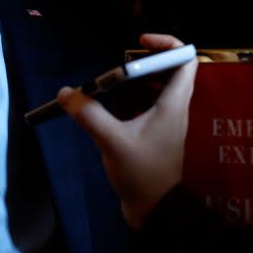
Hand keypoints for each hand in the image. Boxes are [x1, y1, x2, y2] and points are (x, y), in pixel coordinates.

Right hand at [57, 34, 197, 227]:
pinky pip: (147, 104)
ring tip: (111, 81)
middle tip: (119, 62)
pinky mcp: (155, 133)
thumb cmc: (141, 172)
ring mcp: (166, 122)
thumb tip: (66, 93)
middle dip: (144, 61)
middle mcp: (174, 108)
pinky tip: (110, 103)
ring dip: (136, 79)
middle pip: (170, 70)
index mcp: (173, 104)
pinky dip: (131, 97)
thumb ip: (89, 114)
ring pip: (157, 87)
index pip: (186, 60)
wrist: (154, 209)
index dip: (167, 44)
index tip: (139, 43)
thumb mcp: (112, 141)